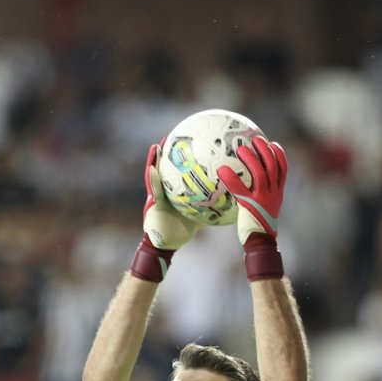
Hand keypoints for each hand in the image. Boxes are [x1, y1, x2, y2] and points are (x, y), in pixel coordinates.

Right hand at [131, 142, 202, 282]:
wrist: (164, 245)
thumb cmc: (180, 232)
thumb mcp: (199, 216)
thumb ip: (210, 206)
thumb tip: (231, 199)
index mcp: (175, 192)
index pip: (182, 171)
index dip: (185, 157)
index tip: (193, 141)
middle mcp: (164, 191)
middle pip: (168, 167)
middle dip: (170, 151)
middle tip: (176, 135)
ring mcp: (155, 195)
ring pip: (155, 172)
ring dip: (155, 159)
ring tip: (159, 144)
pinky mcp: (150, 202)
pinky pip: (151, 187)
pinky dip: (151, 176)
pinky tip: (153, 166)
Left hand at [216, 135, 287, 244]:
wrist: (261, 241)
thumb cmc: (259, 225)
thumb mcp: (264, 207)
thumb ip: (258, 195)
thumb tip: (245, 187)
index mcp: (278, 192)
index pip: (283, 169)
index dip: (279, 154)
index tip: (272, 144)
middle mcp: (274, 192)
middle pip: (273, 166)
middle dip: (265, 150)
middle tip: (255, 139)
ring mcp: (264, 198)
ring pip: (260, 173)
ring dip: (251, 159)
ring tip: (241, 149)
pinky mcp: (251, 205)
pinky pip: (240, 188)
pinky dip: (231, 178)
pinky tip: (221, 170)